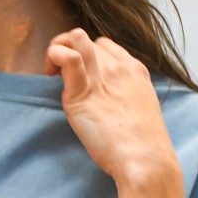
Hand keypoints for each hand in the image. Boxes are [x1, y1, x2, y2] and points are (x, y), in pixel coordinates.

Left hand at [45, 29, 175, 188]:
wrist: (146, 160)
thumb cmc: (143, 146)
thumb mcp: (139, 111)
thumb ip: (123, 99)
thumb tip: (107, 104)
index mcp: (134, 71)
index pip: (106, 46)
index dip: (89, 55)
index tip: (81, 75)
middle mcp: (119, 67)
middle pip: (88, 40)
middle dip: (70, 50)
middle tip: (61, 77)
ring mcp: (102, 76)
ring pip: (76, 37)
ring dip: (58, 48)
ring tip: (53, 71)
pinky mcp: (84, 91)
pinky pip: (67, 57)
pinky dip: (54, 57)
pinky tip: (51, 74)